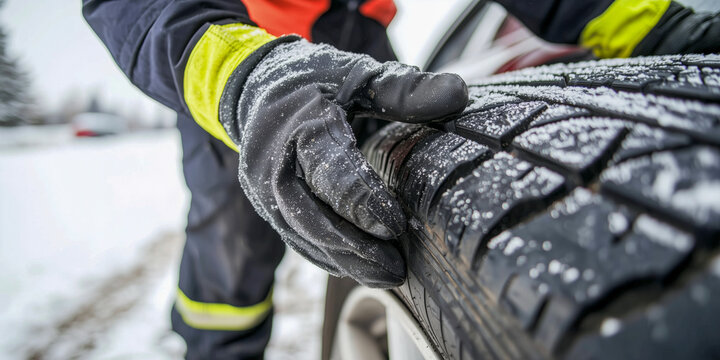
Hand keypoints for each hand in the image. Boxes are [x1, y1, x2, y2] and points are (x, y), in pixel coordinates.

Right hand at [221, 38, 467, 287]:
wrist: (257, 88)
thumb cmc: (314, 81)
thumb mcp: (358, 75)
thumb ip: (404, 89)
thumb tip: (458, 93)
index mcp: (301, 127)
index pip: (330, 173)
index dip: (363, 203)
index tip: (396, 226)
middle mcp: (274, 164)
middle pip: (311, 217)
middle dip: (354, 248)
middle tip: (396, 269)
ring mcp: (264, 190)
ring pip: (302, 237)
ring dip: (343, 261)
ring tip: (386, 276)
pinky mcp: (266, 207)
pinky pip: (295, 239)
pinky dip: (326, 257)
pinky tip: (357, 268)